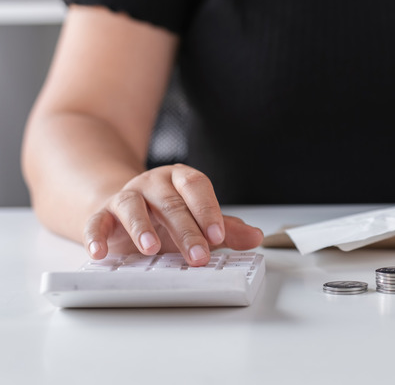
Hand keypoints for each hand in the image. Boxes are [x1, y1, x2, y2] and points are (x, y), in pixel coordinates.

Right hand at [83, 164, 263, 264]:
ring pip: (132, 206)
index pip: (197, 187)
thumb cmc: (167, 217)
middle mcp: (153, 184)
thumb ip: (226, 229)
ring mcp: (126, 197)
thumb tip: (256, 237)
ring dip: (141, 227)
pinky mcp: (101, 214)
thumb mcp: (199, 221)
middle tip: (199, 256)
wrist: (125, 210)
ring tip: (151, 249)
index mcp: (181, 180)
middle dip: (186, 230)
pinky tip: (100, 253)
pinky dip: (96, 236)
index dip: (208, 210)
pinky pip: (96, 222)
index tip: (218, 235)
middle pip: (171, 203)